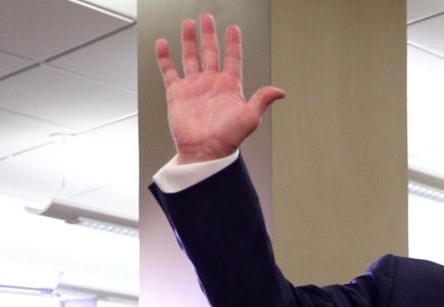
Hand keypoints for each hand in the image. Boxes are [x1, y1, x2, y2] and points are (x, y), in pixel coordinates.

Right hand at [154, 13, 284, 163]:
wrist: (204, 152)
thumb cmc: (228, 139)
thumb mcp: (250, 117)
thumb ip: (262, 100)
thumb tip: (280, 91)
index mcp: (229, 86)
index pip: (232, 57)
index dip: (233, 42)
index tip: (233, 28)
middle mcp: (211, 83)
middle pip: (211, 51)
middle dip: (209, 34)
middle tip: (207, 18)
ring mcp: (194, 86)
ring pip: (191, 56)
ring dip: (189, 40)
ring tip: (189, 24)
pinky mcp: (177, 93)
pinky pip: (170, 70)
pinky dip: (165, 57)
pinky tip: (163, 44)